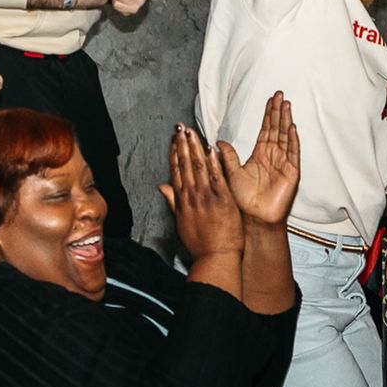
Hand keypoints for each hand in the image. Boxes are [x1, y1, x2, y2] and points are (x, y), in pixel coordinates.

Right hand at [158, 124, 243, 260]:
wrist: (216, 258)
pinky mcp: (223, 200)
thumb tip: (162, 187)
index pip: (176, 171)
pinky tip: (211, 149)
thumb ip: (173, 202)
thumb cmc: (201, 244)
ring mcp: (207, 197)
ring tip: (192, 132)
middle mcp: (192, 196)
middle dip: (182, 144)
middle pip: (186, 165)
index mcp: (182, 200)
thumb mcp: (181, 222)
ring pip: (199, 167)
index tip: (174, 139)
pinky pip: (217, 177)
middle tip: (181, 128)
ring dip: (195, 148)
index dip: (174, 153)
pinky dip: (214, 162)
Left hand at [216, 92, 298, 228]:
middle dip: (278, 112)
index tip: (270, 100)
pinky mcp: (291, 173)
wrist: (252, 218)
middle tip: (279, 94)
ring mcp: (283, 163)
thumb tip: (218, 141)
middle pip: (277, 129)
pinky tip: (292, 128)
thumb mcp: (231, 173)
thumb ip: (227, 156)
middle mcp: (273, 156)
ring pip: (286, 137)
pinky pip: (292, 154)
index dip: (268, 115)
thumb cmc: (242, 200)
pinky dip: (293, 141)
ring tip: (286, 104)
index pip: (266, 130)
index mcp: (260, 155)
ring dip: (286, 121)